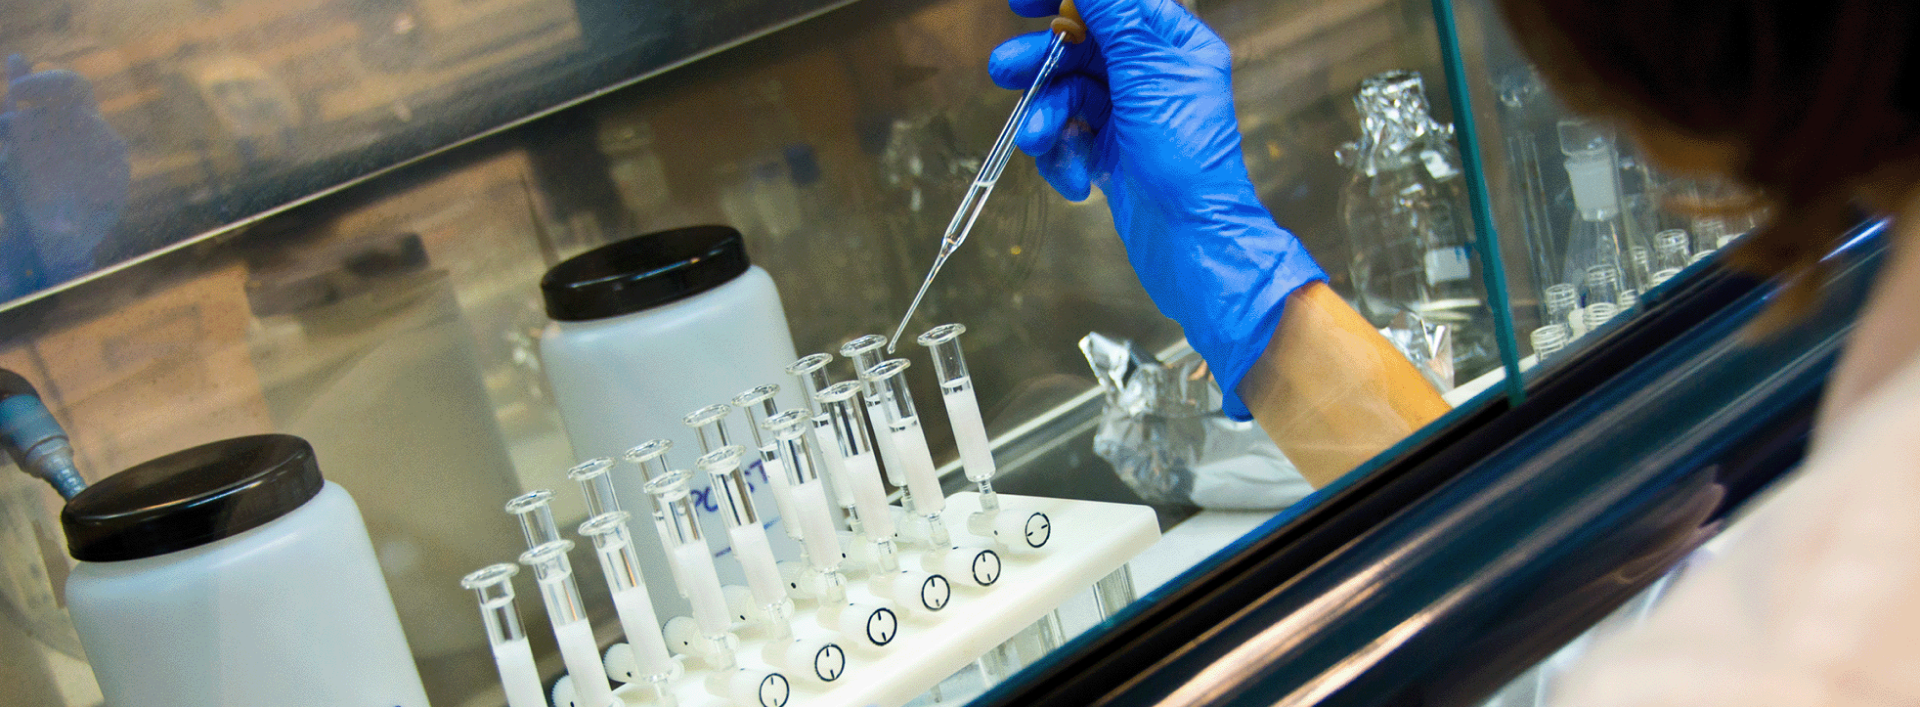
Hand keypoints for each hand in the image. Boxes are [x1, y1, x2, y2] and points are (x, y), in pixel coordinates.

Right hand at [989, 0, 1324, 419]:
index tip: (1021, 0)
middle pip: (1078, 45)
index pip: (1113, 2)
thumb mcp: (1148, 73)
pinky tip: (1077, 179)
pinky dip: (1062, 155)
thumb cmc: (1186, 161)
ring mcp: (1128, 113)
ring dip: (1046, 117)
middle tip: (1004, 69)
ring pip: (1065, 93)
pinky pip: (1066, 135)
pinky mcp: (1109, 150)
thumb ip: (1114, 14)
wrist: (1191, 243)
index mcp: (1172, 44)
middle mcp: (1150, 74)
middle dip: (1041, 62)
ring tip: (1035, 140)